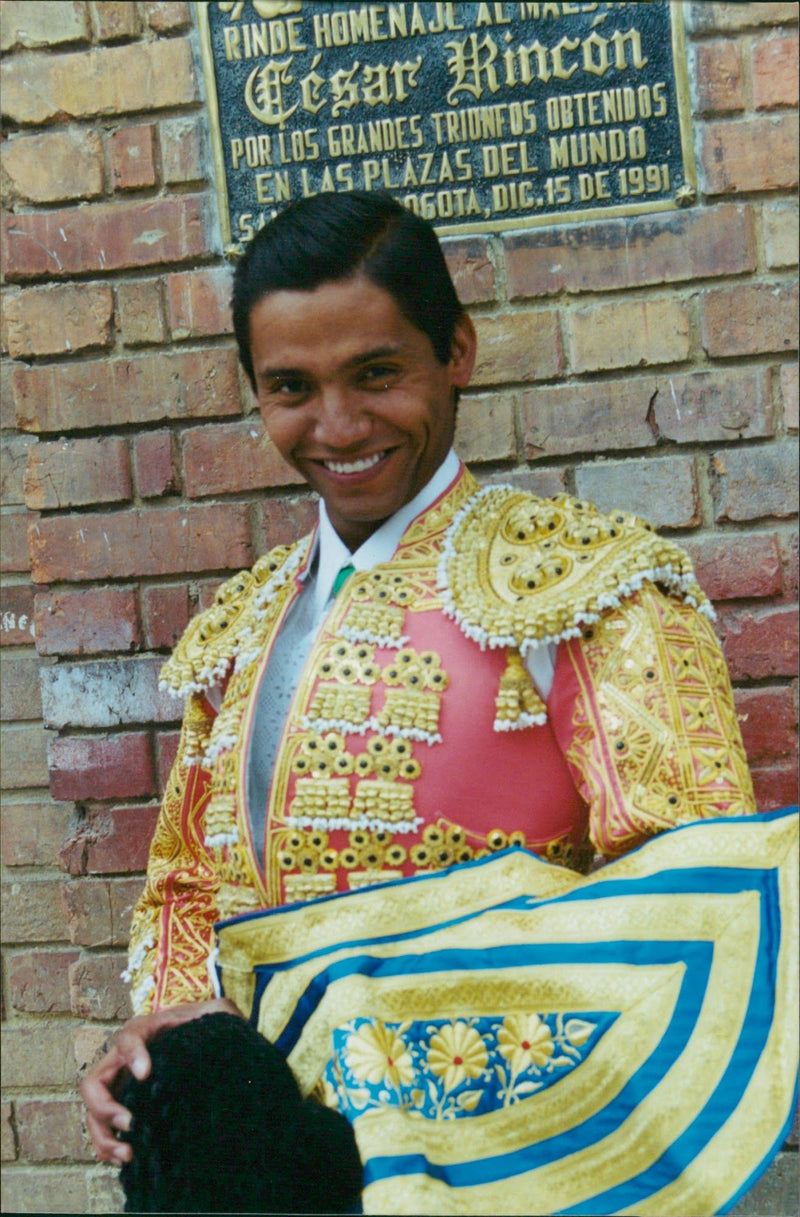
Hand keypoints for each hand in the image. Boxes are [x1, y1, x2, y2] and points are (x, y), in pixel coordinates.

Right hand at [80, 997, 242, 1162]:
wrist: (200, 1043)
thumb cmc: (204, 1029)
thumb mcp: (213, 1015)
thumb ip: (218, 1013)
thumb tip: (222, 1020)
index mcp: (144, 1032)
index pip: (129, 1036)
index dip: (132, 1054)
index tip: (145, 1073)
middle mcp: (123, 1061)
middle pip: (94, 1084)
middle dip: (105, 1108)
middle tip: (131, 1124)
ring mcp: (119, 1087)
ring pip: (92, 1113)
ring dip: (104, 1137)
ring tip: (128, 1154)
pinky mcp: (124, 1108)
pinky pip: (103, 1131)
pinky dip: (108, 1148)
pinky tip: (128, 1159)